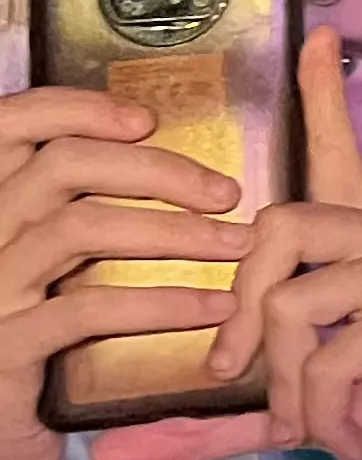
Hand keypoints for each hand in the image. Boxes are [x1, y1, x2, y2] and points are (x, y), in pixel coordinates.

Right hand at [0, 86, 250, 459]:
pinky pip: (88, 309)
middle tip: (228, 194)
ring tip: (239, 248)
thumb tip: (157, 155)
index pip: (10, 125)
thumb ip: (79, 215)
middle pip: (61, 166)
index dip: (75, 108)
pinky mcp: (2, 348)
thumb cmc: (36, 352)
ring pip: (79, 227)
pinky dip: (162, 303)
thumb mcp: (47, 275)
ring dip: (174, 232)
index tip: (145, 121)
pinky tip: (215, 310)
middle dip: (157, 170)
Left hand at [91, 34, 361, 459]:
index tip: (318, 36)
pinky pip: (332, 353)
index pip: (338, 156)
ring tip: (314, 417)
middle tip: (234, 373)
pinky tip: (354, 424)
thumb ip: (213, 423)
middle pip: (275, 230)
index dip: (324, 96)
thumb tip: (118, 447)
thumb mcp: (298, 411)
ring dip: (289, 383)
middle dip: (241, 313)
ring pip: (293, 302)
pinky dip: (326, 408)